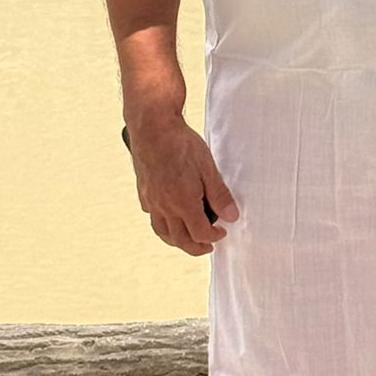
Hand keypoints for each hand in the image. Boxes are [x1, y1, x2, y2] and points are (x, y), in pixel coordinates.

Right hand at [125, 115, 239, 256]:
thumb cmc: (181, 144)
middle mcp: (164, 206)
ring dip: (177, 241)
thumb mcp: (208, 168)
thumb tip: (231, 216)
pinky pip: (153, 217)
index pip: (200, 233)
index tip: (222, 232)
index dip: (213, 237)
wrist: (153, 128)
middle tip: (208, 247)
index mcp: (183, 203)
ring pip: (162, 232)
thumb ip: (220, 195)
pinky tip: (169, 218)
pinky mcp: (144, 192)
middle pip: (180, 239)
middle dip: (196, 247)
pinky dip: (163, 224)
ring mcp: (152, 200)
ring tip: (188, 239)